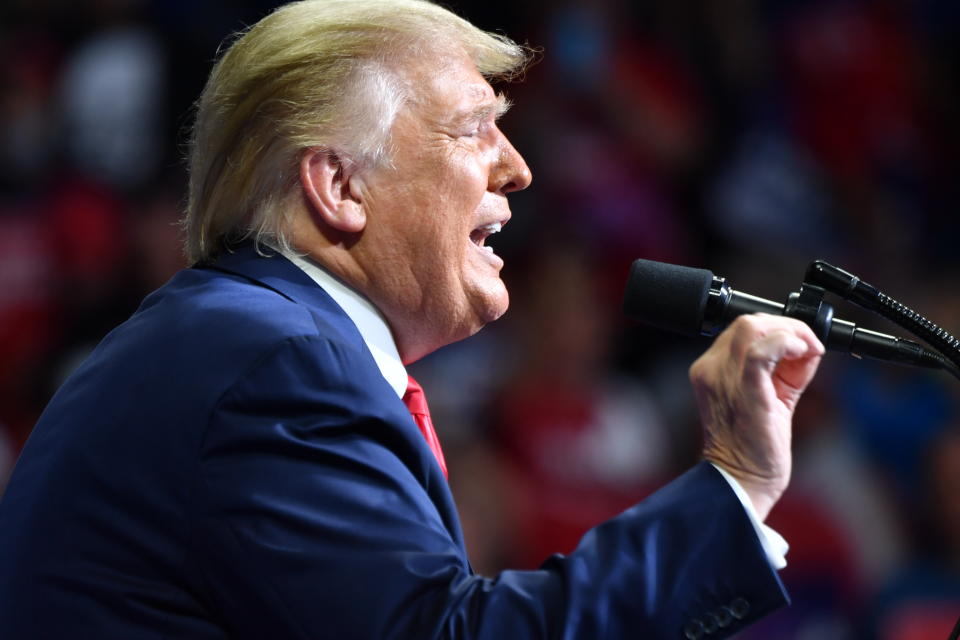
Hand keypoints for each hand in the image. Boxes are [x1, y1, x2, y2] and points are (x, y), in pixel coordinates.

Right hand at [689, 313, 823, 520]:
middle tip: (810, 347)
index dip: (778, 329)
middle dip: (787, 326)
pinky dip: (786, 343)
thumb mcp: (767, 396)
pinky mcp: (743, 391)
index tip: (802, 345)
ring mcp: (722, 379)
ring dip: (790, 332)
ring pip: (751, 327)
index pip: (742, 329)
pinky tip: (803, 353)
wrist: (742, 480)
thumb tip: (809, 346)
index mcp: (711, 369)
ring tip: (808, 351)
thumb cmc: (754, 445)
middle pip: (747, 322)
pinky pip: (758, 352)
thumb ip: (783, 368)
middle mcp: (710, 369)